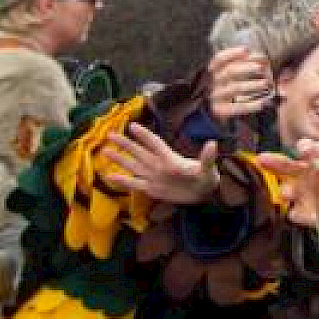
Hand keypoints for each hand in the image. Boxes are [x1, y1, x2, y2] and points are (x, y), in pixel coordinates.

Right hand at [101, 123, 219, 205]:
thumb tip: (213, 144)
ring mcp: (154, 177)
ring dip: (120, 159)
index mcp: (170, 159)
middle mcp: (159, 165)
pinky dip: (123, 182)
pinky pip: (135, 184)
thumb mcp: (207, 168)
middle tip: (110, 134)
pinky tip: (110, 177)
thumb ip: (207, 158)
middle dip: (125, 144)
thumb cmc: (206, 177)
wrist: (203, 193)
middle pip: (139, 152)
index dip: (145, 135)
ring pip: (133, 166)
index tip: (132, 125)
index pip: (155, 144)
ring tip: (105, 151)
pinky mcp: (152, 189)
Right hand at [207, 47, 273, 123]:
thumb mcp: (231, 76)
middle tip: (262, 67)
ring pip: (235, 88)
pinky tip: (264, 102)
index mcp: (213, 71)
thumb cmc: (229, 89)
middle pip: (229, 72)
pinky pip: (237, 107)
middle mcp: (212, 83)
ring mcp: (215, 98)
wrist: (215, 114)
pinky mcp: (221, 111)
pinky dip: (252, 105)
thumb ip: (243, 65)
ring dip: (252, 84)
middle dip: (247, 67)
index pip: (219, 59)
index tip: (247, 49)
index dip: (232, 53)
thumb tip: (260, 57)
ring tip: (266, 83)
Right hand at [257, 141, 318, 227]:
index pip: (311, 152)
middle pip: (287, 167)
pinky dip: (300, 215)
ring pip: (289, 190)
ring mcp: (303, 195)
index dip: (308, 148)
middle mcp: (307, 177)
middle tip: (264, 159)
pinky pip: (299, 214)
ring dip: (287, 191)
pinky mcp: (304, 213)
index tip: (304, 146)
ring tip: (287, 193)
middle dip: (276, 163)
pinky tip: (299, 215)